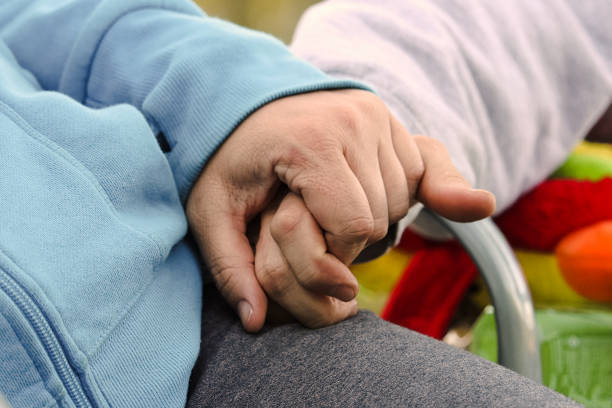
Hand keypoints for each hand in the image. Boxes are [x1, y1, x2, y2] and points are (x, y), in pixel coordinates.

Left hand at [186, 89, 493, 331]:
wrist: (243, 97)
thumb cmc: (228, 157)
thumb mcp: (211, 210)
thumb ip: (229, 266)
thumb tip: (254, 322)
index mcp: (310, 141)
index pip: (355, 226)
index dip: (332, 253)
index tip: (302, 242)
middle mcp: (352, 119)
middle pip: (380, 216)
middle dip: (348, 238)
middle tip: (310, 223)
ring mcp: (374, 112)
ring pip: (399, 198)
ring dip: (368, 216)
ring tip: (325, 204)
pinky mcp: (385, 112)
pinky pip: (411, 174)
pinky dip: (387, 193)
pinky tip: (351, 187)